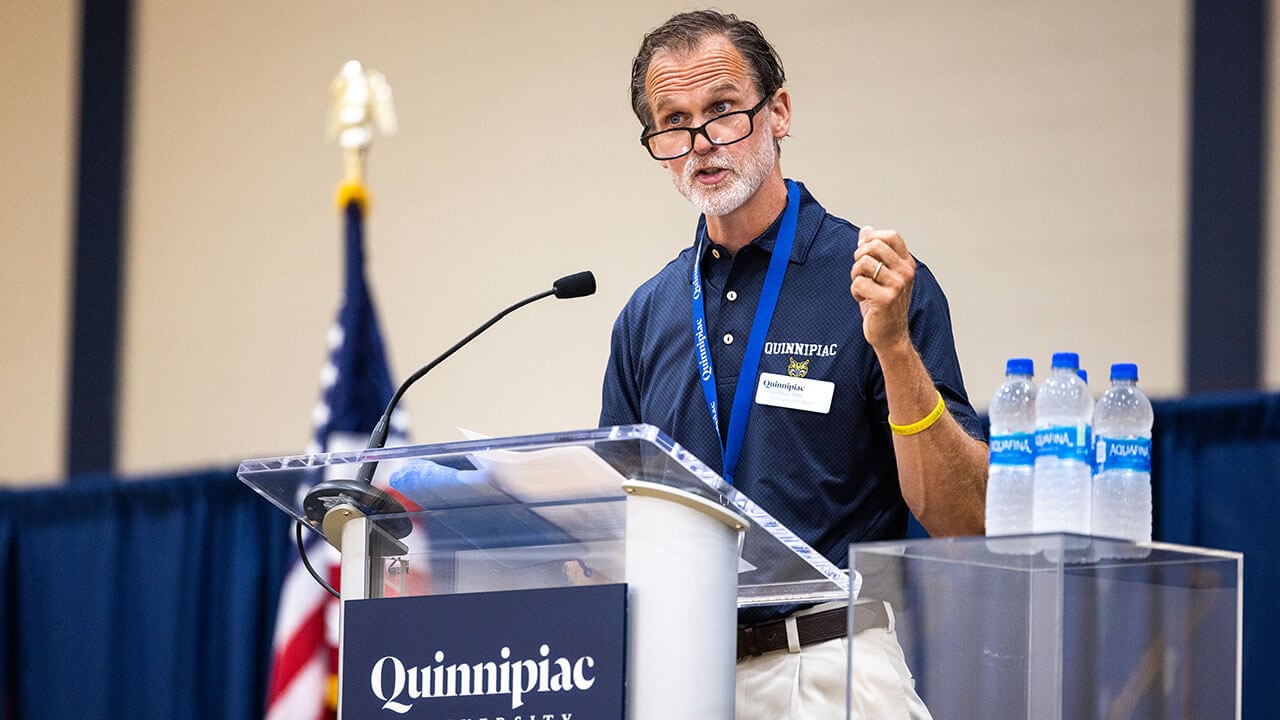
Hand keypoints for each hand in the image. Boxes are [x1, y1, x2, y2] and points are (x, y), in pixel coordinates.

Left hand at [850, 226, 915, 350]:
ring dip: (855, 275)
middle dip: (858, 257)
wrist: (890, 335)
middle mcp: (905, 272)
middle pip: (874, 245)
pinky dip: (854, 291)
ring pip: (863, 263)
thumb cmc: (883, 304)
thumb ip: (874, 252)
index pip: (891, 235)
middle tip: (859, 272)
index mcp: (906, 263)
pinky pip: (858, 283)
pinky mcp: (886, 298)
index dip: (872, 239)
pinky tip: (862, 299)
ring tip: (861, 287)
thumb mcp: (880, 275)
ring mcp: (898, 285)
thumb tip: (866, 229)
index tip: (865, 254)